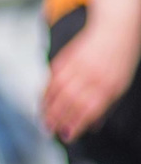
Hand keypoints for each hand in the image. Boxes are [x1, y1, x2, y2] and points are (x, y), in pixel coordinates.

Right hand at [42, 21, 140, 140]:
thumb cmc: (121, 58)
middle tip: (48, 130)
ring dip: (48, 106)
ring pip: (58, 90)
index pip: (89, 108)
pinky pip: (53, 77)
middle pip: (69, 101)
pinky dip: (46, 90)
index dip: (76, 123)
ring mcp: (78, 65)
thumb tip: (94, 126)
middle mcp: (92, 75)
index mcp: (109, 84)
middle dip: (57, 118)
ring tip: (42, 118)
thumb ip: (107, 105)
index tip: (67, 135)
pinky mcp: (67, 57)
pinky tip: (42, 100)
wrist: (115, 28)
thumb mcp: (121, 85)